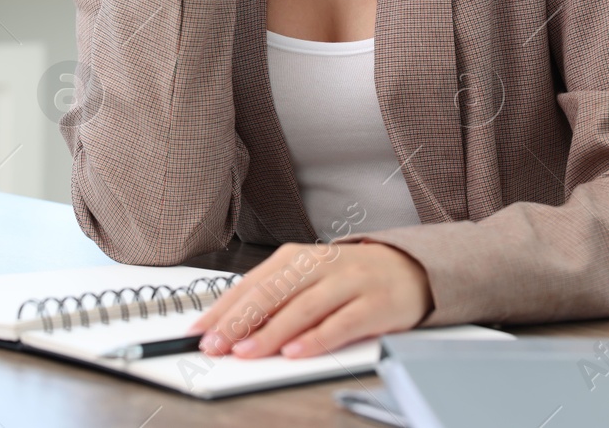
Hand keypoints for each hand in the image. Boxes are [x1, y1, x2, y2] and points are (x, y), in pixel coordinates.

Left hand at [187, 242, 431, 358]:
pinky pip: (340, 324)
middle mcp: (320, 265)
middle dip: (239, 321)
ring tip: (246, 352)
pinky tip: (295, 352)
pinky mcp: (374, 304)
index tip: (199, 332)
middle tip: (215, 344)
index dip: (222, 309)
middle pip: (272, 293)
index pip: (251, 284)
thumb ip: (274, 298)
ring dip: (270, 333)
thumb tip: (230, 326)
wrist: (409, 268)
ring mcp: (349, 283)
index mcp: (296, 257)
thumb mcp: (307, 278)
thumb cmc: (349, 277)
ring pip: (302, 308)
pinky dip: (315, 339)